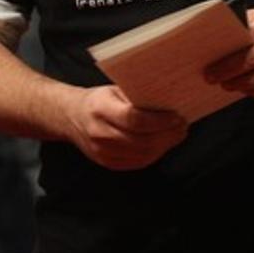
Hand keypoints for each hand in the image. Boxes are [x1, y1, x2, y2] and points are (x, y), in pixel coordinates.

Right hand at [65, 85, 187, 170]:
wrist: (71, 117)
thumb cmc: (98, 99)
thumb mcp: (114, 89)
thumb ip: (136, 95)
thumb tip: (169, 99)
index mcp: (100, 109)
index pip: (134, 119)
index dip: (159, 121)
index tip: (177, 116)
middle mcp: (99, 133)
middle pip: (141, 141)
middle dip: (167, 135)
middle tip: (183, 126)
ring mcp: (102, 152)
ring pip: (142, 155)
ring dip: (165, 146)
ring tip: (177, 134)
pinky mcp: (108, 163)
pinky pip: (138, 163)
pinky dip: (155, 154)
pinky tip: (164, 144)